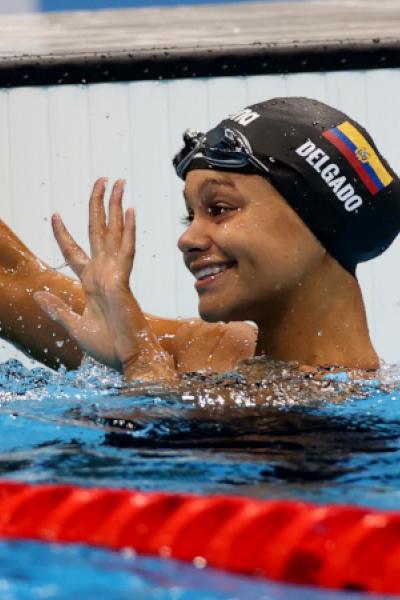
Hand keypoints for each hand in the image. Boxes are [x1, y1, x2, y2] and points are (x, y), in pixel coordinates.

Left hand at [34, 178, 176, 380]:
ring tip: (116, 182)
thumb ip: (56, 309)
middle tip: (102, 179)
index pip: (76, 251)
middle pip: (98, 231)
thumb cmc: (107, 347)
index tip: (55, 215)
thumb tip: (37, 293)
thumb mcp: (73, 327)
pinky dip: (127, 231)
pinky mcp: (123, 281)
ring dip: (114, 206)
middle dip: (98, 204)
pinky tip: (129, 210)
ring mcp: (115, 275)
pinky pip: (126, 251)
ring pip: (113, 233)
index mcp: (92, 283)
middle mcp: (104, 273)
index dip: (64, 234)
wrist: (127, 360)